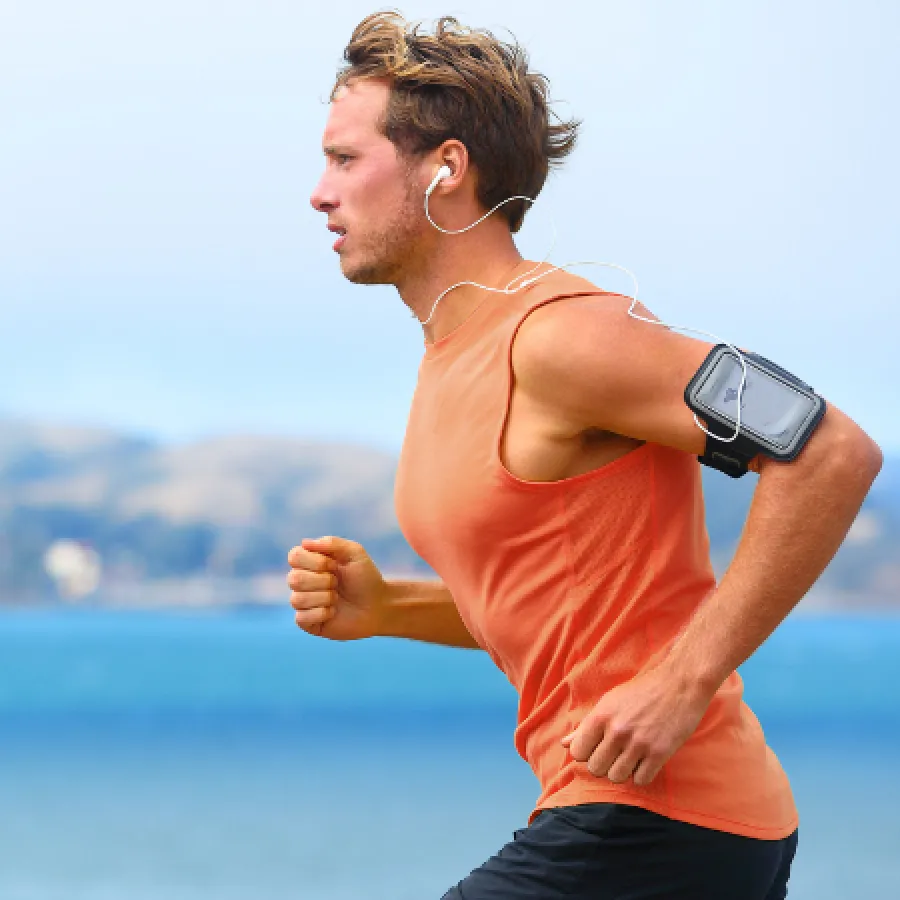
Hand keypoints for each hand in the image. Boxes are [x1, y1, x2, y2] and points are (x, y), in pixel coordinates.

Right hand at [286, 536, 388, 640]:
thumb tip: (305, 543)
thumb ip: (331, 543)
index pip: (294, 557)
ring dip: (324, 598)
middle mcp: (302, 581)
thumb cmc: (365, 578)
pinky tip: (333, 612)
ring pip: (297, 599)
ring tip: (337, 598)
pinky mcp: (307, 622)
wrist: (377, 605)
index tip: (335, 565)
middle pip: (294, 579)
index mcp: (309, 562)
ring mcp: (303, 602)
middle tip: (337, 583)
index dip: (315, 562)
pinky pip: (301, 618)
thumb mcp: (354, 553)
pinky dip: (322, 614)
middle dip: (323, 581)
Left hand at [560, 662, 716, 785]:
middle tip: (615, 753)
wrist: (680, 684)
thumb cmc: (642, 691)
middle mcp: (617, 731)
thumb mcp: (609, 702)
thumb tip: (564, 745)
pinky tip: (645, 760)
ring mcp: (639, 743)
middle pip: (596, 769)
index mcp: (601, 716)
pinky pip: (640, 780)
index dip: (586, 753)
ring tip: (630, 757)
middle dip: (603, 764)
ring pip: (616, 777)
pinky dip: (642, 774)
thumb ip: (586, 726)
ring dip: (622, 771)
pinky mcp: (660, 753)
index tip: (597, 748)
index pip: (578, 753)